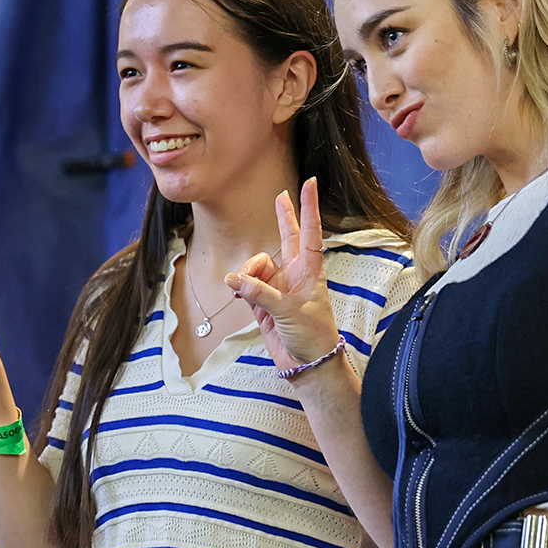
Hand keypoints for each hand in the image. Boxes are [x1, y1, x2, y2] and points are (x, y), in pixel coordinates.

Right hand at [226, 177, 342, 371]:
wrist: (307, 364)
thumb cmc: (312, 336)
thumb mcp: (289, 311)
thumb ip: (261, 294)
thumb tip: (234, 281)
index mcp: (310, 271)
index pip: (310, 233)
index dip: (309, 208)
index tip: (310, 183)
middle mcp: (295, 274)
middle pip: (286, 239)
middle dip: (283, 218)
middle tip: (280, 196)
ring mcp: (278, 287)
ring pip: (255, 266)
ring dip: (246, 274)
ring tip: (243, 290)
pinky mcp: (263, 303)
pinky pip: (246, 286)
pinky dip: (240, 288)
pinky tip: (237, 293)